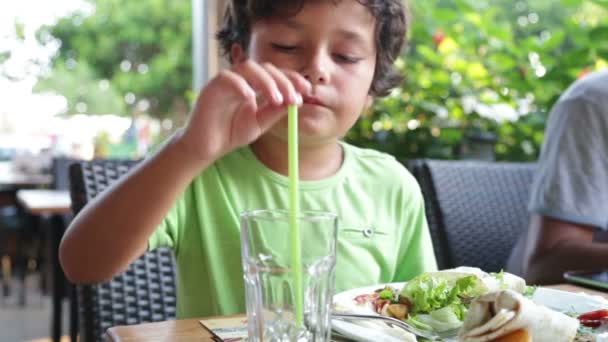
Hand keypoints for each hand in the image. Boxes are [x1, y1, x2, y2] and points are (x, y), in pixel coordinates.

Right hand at [178, 60, 310, 165]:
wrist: (207, 147)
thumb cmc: (231, 133)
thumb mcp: (260, 123)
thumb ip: (275, 111)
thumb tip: (296, 100)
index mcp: (254, 85)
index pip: (276, 73)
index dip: (293, 79)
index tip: (308, 91)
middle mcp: (241, 78)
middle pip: (265, 67)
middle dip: (284, 82)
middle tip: (294, 99)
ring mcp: (226, 80)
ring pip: (248, 67)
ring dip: (266, 82)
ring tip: (277, 101)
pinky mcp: (212, 87)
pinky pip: (228, 78)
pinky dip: (241, 86)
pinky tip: (251, 99)